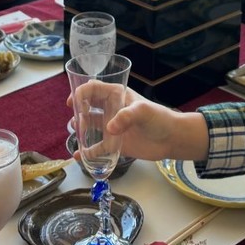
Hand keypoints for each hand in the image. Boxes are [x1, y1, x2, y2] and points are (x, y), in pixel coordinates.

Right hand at [68, 88, 209, 162]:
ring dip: (80, 129)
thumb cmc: (159, 118)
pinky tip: (79, 155)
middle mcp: (111, 110)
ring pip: (89, 126)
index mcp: (117, 95)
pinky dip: (87, 152)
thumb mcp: (144, 111)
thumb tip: (109, 128)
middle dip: (78, 112)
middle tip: (78, 123)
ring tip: (78, 135)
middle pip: (87, 106)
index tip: (72, 103)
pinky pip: (97, 148)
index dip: (80, 93)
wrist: (172, 139)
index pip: (93, 89)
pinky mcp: (114, 144)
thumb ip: (127, 116)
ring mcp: (112, 127)